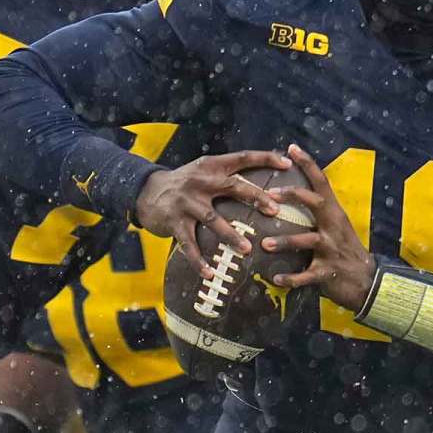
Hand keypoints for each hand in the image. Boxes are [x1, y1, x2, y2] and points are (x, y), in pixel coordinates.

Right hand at [135, 150, 290, 278]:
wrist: (145, 191)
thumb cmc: (186, 183)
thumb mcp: (205, 170)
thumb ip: (229, 173)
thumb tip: (267, 180)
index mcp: (212, 166)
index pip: (243, 157)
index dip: (266, 158)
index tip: (288, 163)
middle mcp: (201, 181)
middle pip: (233, 186)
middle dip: (256, 198)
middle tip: (275, 210)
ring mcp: (187, 202)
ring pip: (213, 219)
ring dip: (231, 235)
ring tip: (247, 250)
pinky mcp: (174, 222)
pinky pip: (189, 245)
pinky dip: (199, 261)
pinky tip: (210, 274)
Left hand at [262, 144, 376, 311]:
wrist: (368, 282)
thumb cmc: (346, 251)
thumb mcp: (337, 228)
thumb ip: (319, 215)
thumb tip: (291, 198)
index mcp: (335, 213)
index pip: (322, 183)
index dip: (308, 164)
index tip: (291, 148)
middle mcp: (334, 227)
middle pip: (316, 203)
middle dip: (294, 195)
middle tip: (269, 193)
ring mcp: (332, 249)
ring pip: (307, 241)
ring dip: (285, 241)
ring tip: (264, 245)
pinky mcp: (328, 272)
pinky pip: (307, 275)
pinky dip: (291, 278)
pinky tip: (276, 280)